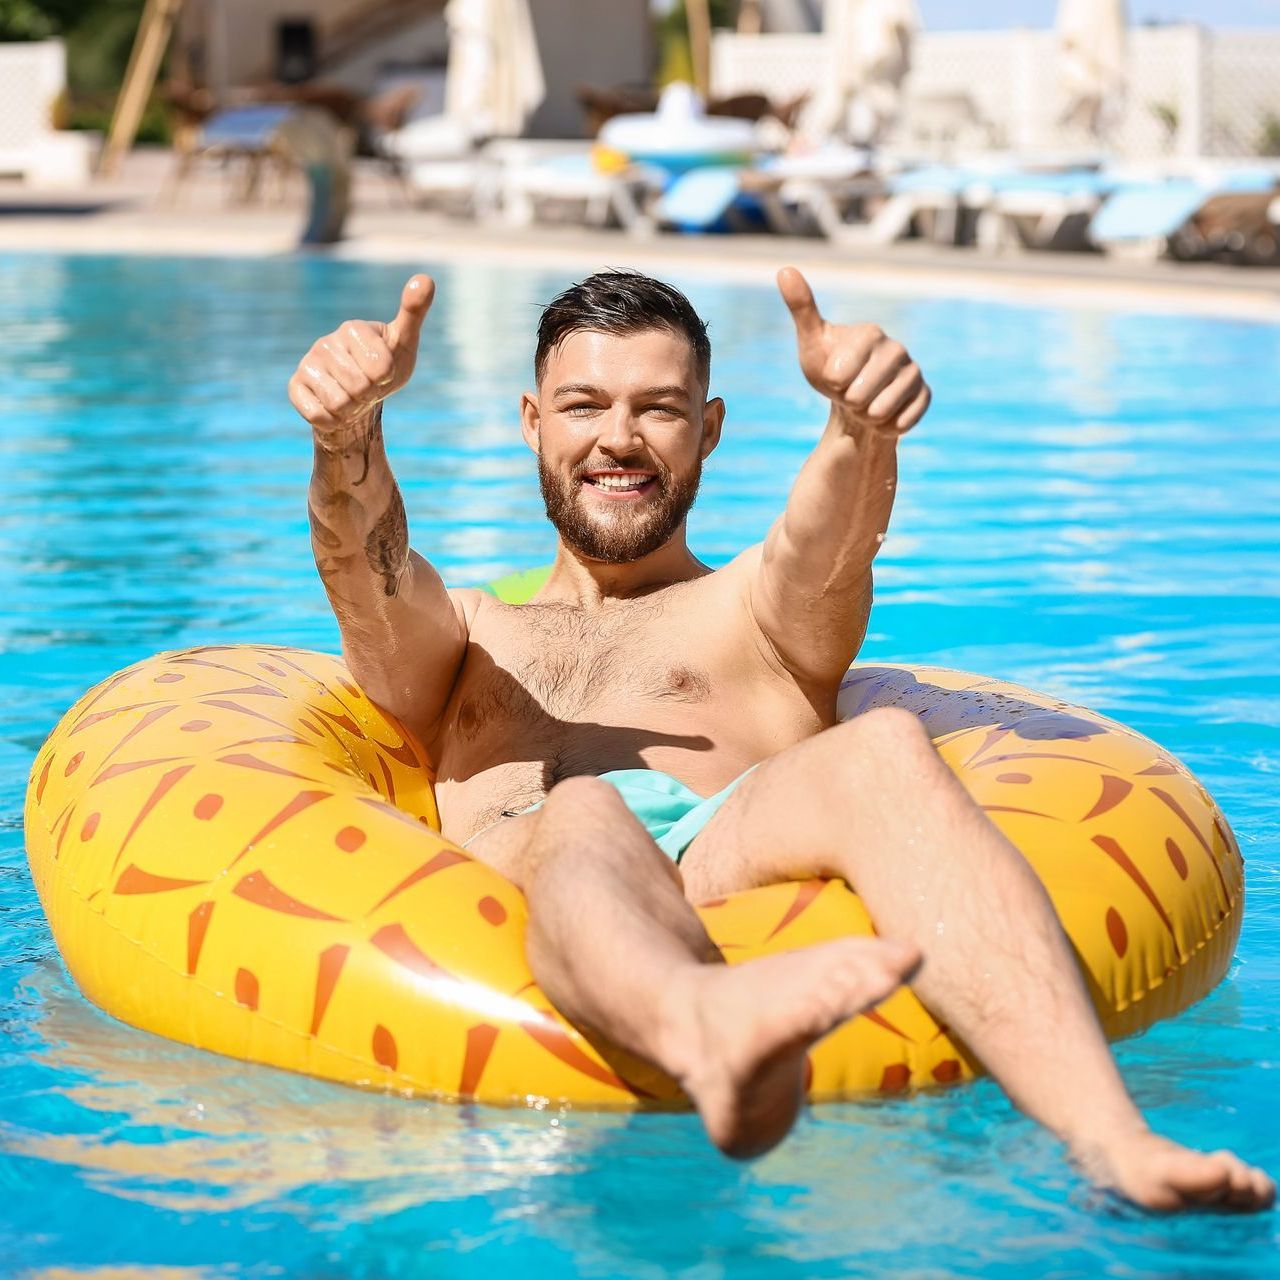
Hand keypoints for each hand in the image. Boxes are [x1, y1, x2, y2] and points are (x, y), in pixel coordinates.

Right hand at [288, 274, 434, 450]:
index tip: (382, 373)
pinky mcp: (295, 387)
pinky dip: (335, 421)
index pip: (381, 369)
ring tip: (353, 397)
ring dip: (353, 410)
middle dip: (369, 396)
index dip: (386, 379)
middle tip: (367, 388)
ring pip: (339, 404)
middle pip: (360, 388)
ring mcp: (307, 364)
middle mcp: (325, 342)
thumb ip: (414, 311)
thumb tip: (425, 278)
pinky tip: (335, 409)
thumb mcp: (404, 341)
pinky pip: (320, 416)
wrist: (359, 399)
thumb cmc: (385, 367)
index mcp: (352, 328)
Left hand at [778, 266, 929, 436]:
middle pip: (860, 396)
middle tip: (851, 391)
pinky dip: (885, 427)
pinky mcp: (925, 395)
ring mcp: (914, 372)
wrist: (854, 400)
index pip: (840, 374)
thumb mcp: (812, 342)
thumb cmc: (831, 368)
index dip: (832, 383)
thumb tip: (785, 269)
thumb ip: (802, 308)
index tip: (835, 375)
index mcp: (870, 333)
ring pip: (880, 411)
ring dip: (866, 416)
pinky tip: (884, 413)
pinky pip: (902, 422)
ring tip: (866, 402)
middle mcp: (897, 348)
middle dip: (848, 402)